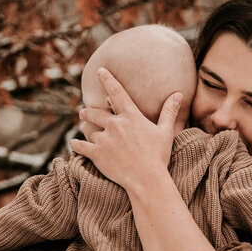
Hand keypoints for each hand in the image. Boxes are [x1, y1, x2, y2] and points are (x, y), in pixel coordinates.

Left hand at [68, 68, 180, 192]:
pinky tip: (73, 144)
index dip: (107, 79)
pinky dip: (76, 145)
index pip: (117, 92)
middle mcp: (115, 124)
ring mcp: (104, 139)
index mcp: (131, 117)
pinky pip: (81, 147)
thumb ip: (169, 111)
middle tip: (83, 112)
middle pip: (96, 113)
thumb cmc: (158, 156)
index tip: (100, 70)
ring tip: (82, 127)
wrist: (146, 179)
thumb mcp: (166, 132)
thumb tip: (179, 94)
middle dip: (88, 112)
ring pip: (90, 130)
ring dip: (86, 128)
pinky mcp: (97, 154)